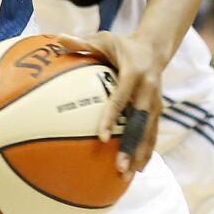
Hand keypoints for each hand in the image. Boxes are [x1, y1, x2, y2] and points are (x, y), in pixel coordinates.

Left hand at [55, 32, 162, 175]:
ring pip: (149, 132)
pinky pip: (153, 133)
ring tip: (129, 176)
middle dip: (131, 146)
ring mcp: (155, 102)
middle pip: (139, 122)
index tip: (100, 136)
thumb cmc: (121, 45)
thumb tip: (56, 37)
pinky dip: (147, 150)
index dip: (111, 117)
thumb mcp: (103, 40)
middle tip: (119, 167)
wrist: (154, 48)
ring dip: (141, 154)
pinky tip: (138, 169)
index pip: (121, 99)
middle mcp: (148, 90)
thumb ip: (81, 43)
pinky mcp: (157, 110)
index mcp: (134, 74)